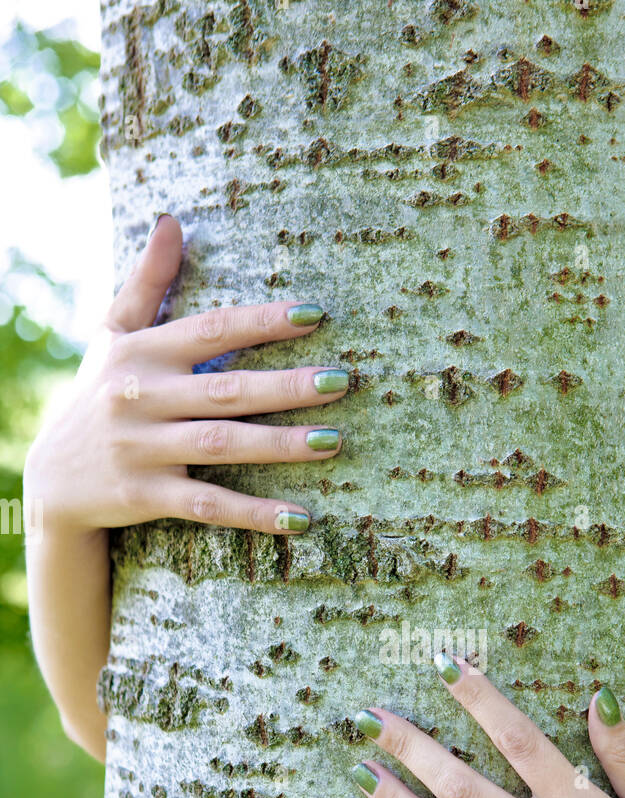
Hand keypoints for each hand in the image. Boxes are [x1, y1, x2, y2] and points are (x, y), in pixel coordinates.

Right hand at [23, 213, 344, 537]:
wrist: (51, 480)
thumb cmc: (97, 398)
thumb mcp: (112, 337)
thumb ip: (146, 282)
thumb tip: (172, 220)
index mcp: (141, 354)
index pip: (211, 330)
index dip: (262, 322)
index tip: (315, 315)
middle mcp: (141, 398)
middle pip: (226, 389)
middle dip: (286, 386)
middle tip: (341, 381)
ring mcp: (144, 449)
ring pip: (223, 445)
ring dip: (281, 445)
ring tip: (333, 441)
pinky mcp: (146, 495)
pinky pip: (209, 504)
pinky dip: (255, 513)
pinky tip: (300, 518)